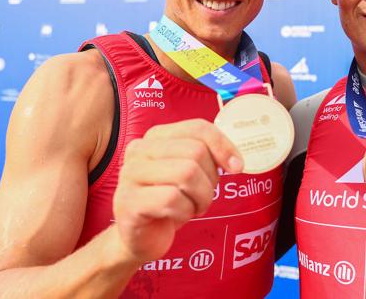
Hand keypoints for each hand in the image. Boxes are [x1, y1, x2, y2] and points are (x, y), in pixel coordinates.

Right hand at [112, 119, 242, 262]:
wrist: (142, 237)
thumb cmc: (170, 201)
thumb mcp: (191, 171)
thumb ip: (208, 156)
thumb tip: (235, 162)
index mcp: (156, 136)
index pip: (198, 128)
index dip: (223, 146)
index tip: (237, 167)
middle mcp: (139, 149)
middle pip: (195, 152)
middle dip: (210, 179)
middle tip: (203, 196)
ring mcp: (130, 174)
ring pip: (186, 174)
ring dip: (200, 197)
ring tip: (193, 207)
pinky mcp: (129, 201)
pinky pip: (172, 200)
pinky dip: (185, 211)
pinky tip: (177, 216)